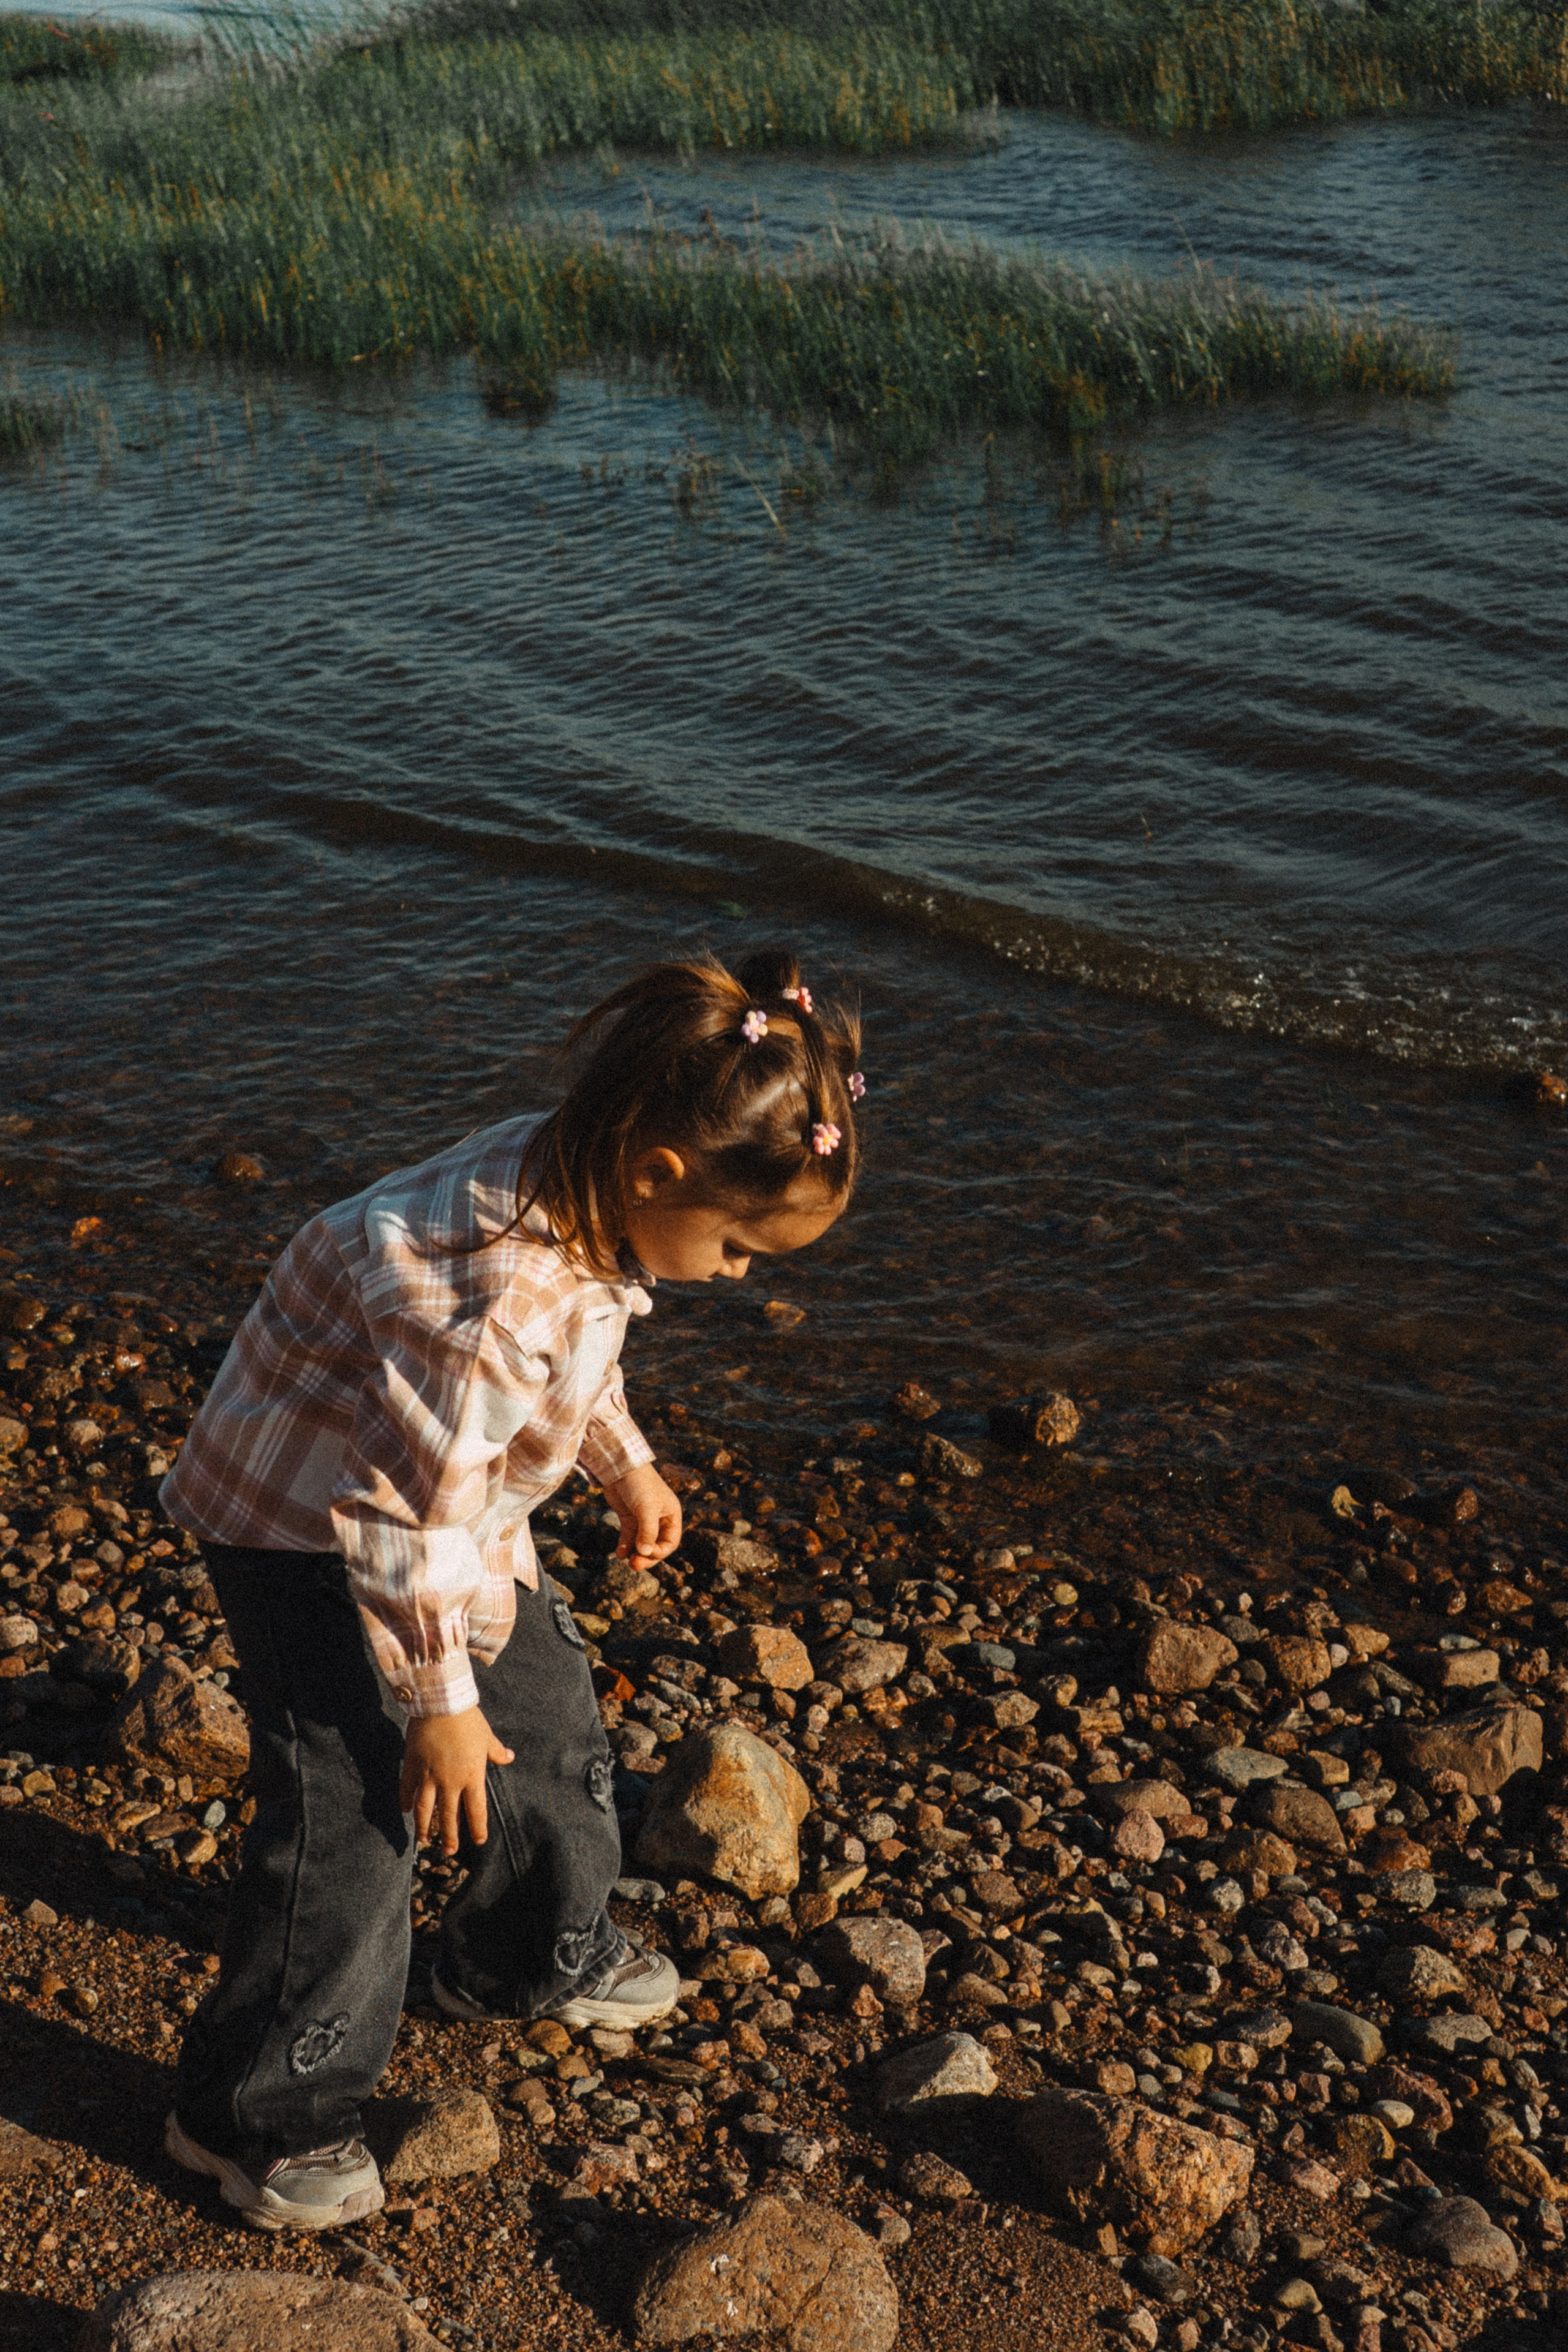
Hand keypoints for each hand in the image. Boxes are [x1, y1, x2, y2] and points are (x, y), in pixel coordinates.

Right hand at [399, 1707, 513, 1855]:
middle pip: (449, 1816)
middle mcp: (450, 1781)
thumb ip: (496, 1751)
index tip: (478, 1841)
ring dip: (424, 1826)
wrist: (442, 1703)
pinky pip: (407, 1789)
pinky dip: (405, 1801)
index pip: (476, 1810)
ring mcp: (429, 1776)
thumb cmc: (468, 1719)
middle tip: (449, 1851)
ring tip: (424, 1839)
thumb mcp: (487, 1737)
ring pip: (425, 1809)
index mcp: (472, 1775)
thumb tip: (509, 1758)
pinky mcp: (412, 1766)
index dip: (477, 1827)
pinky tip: (405, 1810)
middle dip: (449, 1836)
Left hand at [603, 1463, 682, 1565]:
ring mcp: (643, 1518)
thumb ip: (648, 1532)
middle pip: (656, 1545)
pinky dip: (625, 1545)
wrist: (619, 1466)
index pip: (670, 1542)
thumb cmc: (639, 1484)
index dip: (659, 1552)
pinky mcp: (629, 1517)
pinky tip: (619, 1553)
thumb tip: (645, 1554)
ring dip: (635, 1553)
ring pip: (642, 1543)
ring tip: (625, 1560)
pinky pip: (629, 1536)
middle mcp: (659, 1518)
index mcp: (671, 1514)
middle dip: (646, 1557)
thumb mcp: (647, 1508)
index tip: (646, 1554)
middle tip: (634, 1565)